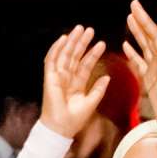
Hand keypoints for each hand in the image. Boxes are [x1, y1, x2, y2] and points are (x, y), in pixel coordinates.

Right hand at [39, 25, 111, 139]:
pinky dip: (56, 49)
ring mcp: (57, 77)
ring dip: (72, 42)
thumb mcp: (91, 102)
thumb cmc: (74, 120)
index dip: (93, 54)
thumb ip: (98, 90)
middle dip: (82, 43)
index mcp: (76, 85)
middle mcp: (66, 79)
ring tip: (80, 29)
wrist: (61, 128)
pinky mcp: (49, 78)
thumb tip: (107, 77)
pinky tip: (63, 39)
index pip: (85, 65)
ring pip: (64, 54)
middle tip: (89, 29)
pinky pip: (51, 60)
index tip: (102, 43)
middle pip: (74, 56)